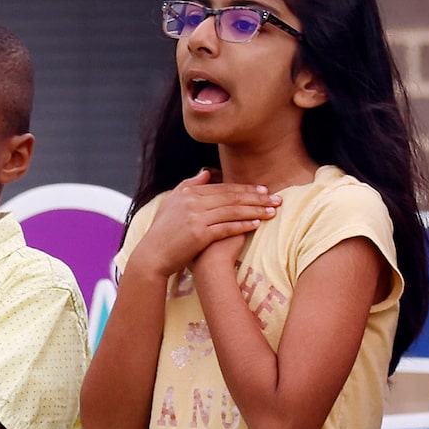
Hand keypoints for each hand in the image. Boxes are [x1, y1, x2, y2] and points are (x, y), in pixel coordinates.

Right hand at [135, 171, 278, 278]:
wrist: (151, 257)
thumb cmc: (161, 233)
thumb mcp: (171, 203)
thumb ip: (188, 185)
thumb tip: (206, 171)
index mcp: (188, 194)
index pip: (224, 188)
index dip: (246, 188)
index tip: (263, 190)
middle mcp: (193, 203)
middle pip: (232, 197)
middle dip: (257, 197)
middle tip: (276, 198)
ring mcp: (196, 218)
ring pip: (233, 211)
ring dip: (255, 210)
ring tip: (272, 211)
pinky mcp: (199, 235)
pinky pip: (227, 227)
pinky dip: (243, 225)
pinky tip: (257, 223)